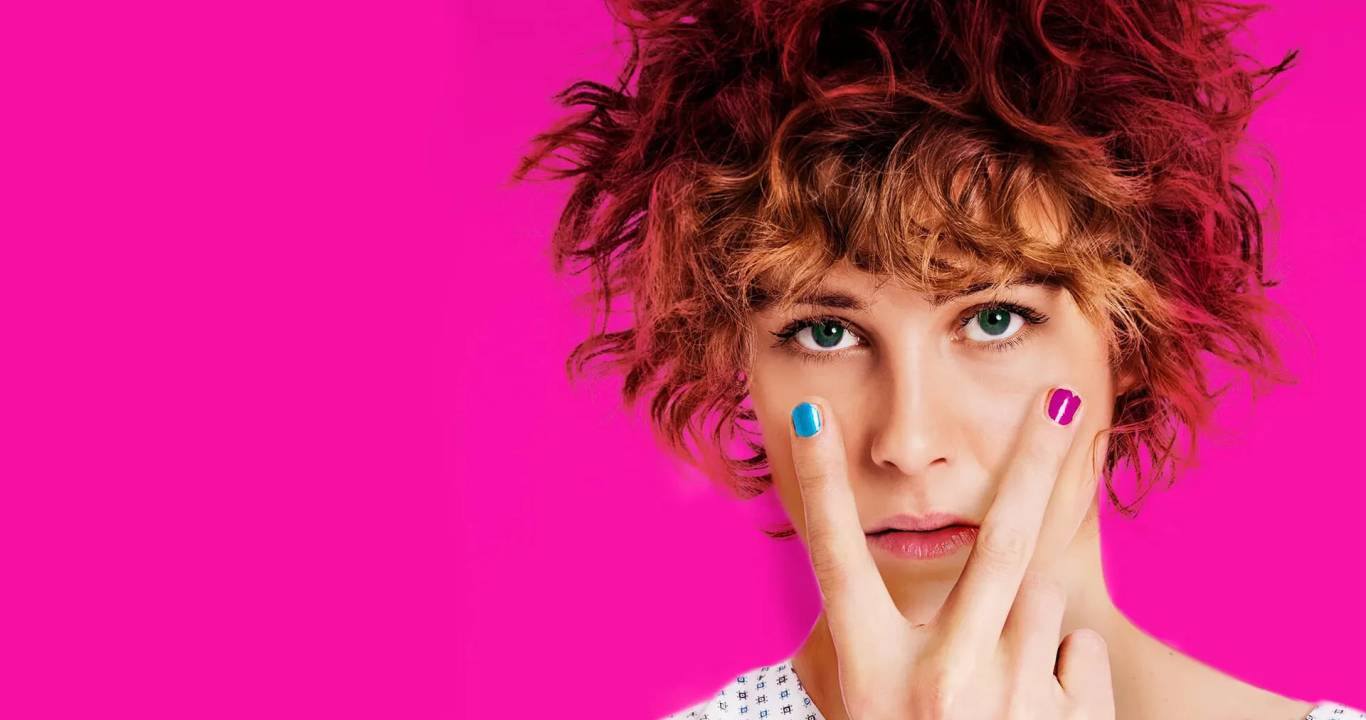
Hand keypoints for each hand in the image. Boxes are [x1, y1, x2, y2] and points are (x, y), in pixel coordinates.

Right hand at [787, 385, 1113, 718]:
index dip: (817, 481)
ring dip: (1027, 613)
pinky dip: (1061, 660)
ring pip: (1045, 597)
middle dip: (1031, 461)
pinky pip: (1079, 646)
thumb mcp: (867, 703)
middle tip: (1056, 399)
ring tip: (1000, 670)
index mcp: (872, 672)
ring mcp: (1012, 703)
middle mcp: (939, 682)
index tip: (804, 414)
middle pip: (997, 543)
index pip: (833, 556)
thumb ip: (879, 638)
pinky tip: (1034, 702)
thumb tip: (911, 554)